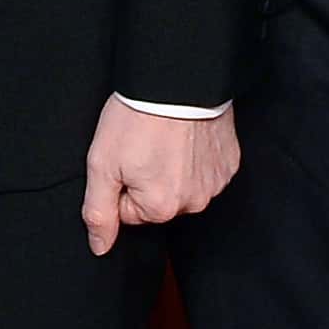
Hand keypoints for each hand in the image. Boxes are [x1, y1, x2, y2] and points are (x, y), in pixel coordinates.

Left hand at [81, 97, 239, 256]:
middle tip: (143, 146)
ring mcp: (215, 183)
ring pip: (182, 187)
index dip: (120, 183)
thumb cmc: (136, 118)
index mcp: (160, 208)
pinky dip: (196, 158)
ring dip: (172, 169)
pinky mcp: (229, 163)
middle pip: (158, 202)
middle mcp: (194, 203)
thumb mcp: (102, 164)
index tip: (123, 157)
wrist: (176, 80)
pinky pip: (206, 171)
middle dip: (146, 179)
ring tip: (165, 139)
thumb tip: (100, 247)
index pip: (129, 212)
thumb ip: (98, 212)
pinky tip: (186, 137)